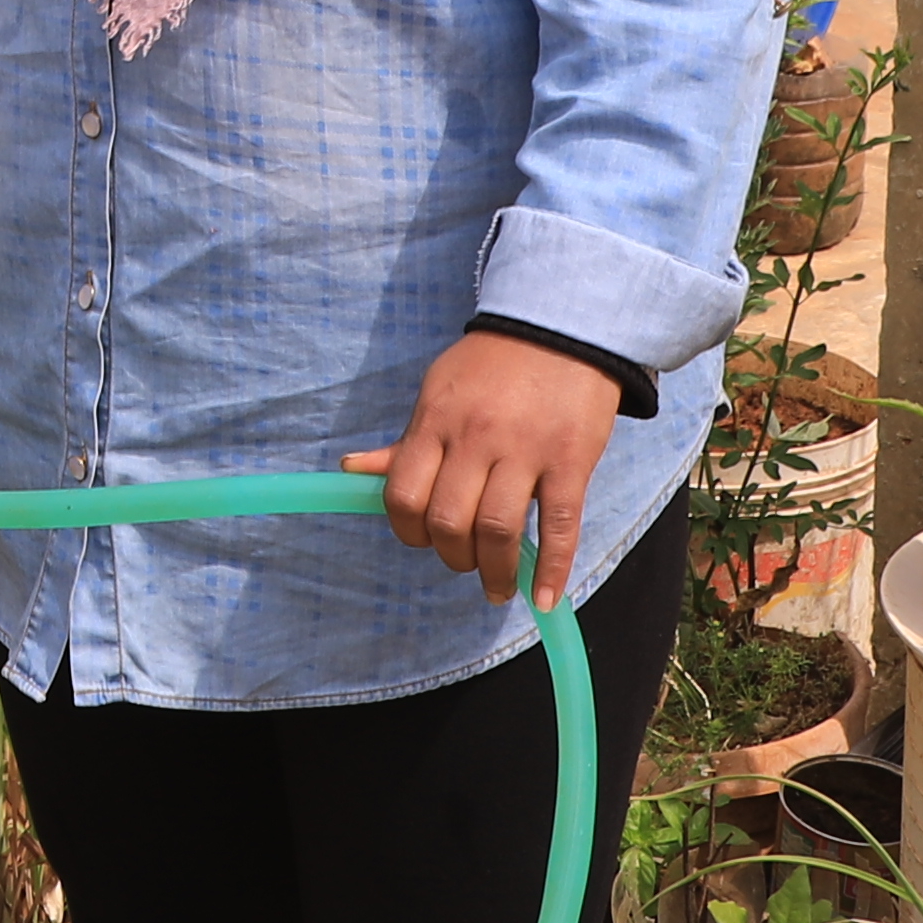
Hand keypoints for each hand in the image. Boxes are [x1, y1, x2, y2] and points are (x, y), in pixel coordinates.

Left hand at [349, 332, 625, 599]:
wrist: (561, 325)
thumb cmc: (492, 365)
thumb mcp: (437, 392)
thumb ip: (405, 442)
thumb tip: (351, 470)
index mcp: (437, 422)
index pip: (404, 495)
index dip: (408, 531)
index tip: (423, 540)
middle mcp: (476, 438)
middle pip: (450, 521)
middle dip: (452, 556)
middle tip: (463, 562)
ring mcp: (526, 450)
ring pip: (498, 530)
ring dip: (494, 571)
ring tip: (496, 587)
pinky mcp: (571, 459)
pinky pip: (560, 524)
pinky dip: (551, 568)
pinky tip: (543, 597)